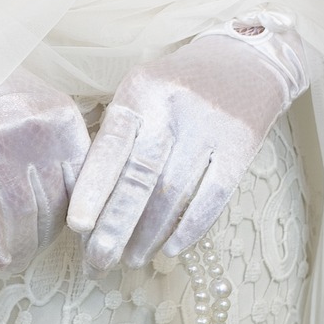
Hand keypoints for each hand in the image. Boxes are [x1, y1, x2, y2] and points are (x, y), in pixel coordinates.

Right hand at [0, 68, 90, 269]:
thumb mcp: (42, 108)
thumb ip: (65, 148)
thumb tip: (85, 214)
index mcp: (62, 117)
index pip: (85, 185)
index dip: (81, 221)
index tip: (75, 239)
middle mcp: (32, 130)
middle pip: (52, 206)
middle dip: (44, 239)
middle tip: (34, 251)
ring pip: (19, 218)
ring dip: (19, 250)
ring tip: (14, 259)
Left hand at [66, 29, 297, 270]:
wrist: (245, 61)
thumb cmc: (178, 86)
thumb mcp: (142, 92)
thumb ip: (118, 135)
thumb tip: (88, 200)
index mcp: (141, 91)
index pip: (112, 146)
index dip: (94, 188)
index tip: (78, 227)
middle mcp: (174, 107)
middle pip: (140, 177)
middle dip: (116, 226)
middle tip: (99, 262)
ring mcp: (210, 127)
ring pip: (173, 193)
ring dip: (148, 234)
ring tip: (130, 260)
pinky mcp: (241, 145)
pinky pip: (212, 197)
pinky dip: (189, 228)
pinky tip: (170, 249)